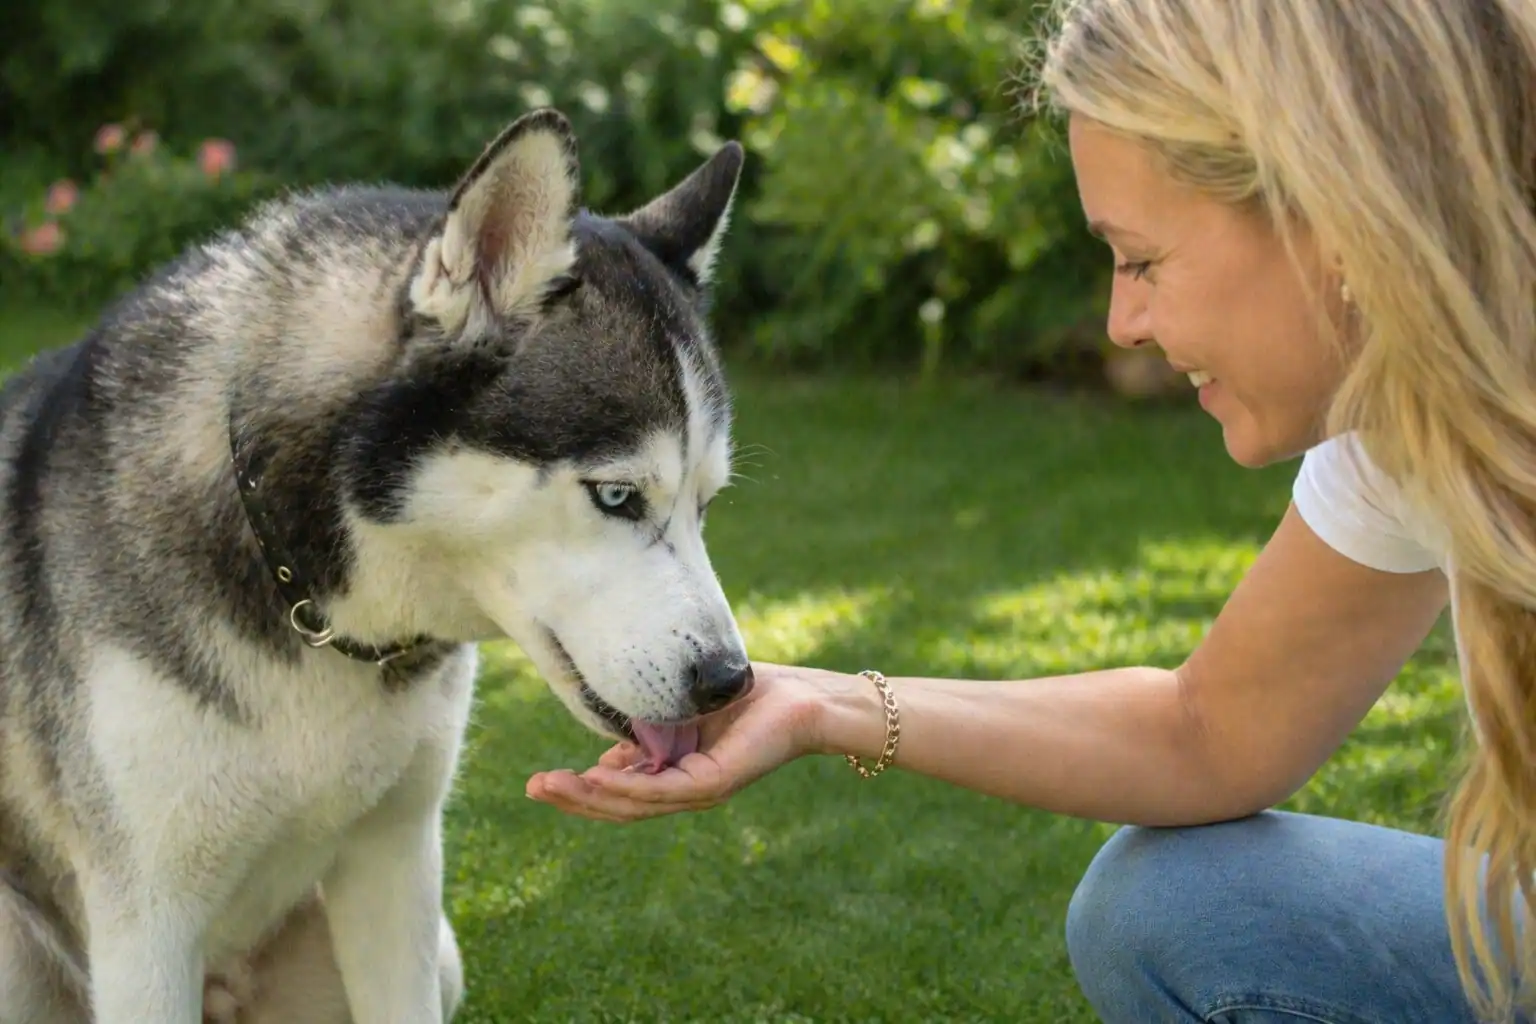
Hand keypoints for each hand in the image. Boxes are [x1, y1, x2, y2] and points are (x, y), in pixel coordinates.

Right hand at [525, 662, 847, 821]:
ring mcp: (701, 789)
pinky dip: (628, 787)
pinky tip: (597, 779)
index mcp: (677, 773)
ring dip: (589, 797)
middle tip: (533, 789)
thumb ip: (651, 728)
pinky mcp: (716, 782)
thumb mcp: (684, 710)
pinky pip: (663, 789)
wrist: (806, 696)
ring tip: (550, 786)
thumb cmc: (751, 695)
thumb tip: (611, 748)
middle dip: (574, 800)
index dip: (582, 791)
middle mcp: (687, 789)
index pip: (623, 792)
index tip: (544, 781)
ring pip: (635, 804)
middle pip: (620, 806)